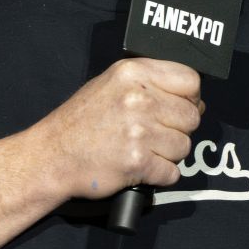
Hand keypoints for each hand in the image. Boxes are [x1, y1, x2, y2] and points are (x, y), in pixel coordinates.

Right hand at [34, 57, 202, 198]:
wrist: (52, 156)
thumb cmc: (81, 121)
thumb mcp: (111, 83)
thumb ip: (150, 83)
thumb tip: (196, 100)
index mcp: (134, 73)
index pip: (190, 81)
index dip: (190, 97)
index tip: (179, 107)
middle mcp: (139, 98)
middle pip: (191, 116)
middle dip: (178, 128)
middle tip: (155, 133)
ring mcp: (139, 131)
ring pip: (184, 146)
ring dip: (168, 153)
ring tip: (143, 149)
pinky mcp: (138, 162)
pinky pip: (173, 172)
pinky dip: (160, 175)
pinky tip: (141, 166)